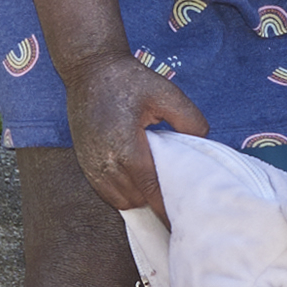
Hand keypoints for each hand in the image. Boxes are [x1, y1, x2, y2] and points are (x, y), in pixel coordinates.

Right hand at [71, 52, 209, 213]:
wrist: (89, 70)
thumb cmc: (128, 79)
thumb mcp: (167, 93)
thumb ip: (190, 120)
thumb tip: (201, 143)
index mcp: (127, 149)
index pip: (152, 191)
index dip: (169, 207)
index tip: (186, 217)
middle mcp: (105, 164)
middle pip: (137, 200)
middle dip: (157, 204)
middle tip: (178, 203)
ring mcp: (91, 166)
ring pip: (120, 201)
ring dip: (140, 200)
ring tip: (160, 194)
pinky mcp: (84, 163)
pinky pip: (106, 192)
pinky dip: (123, 194)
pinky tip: (139, 184)